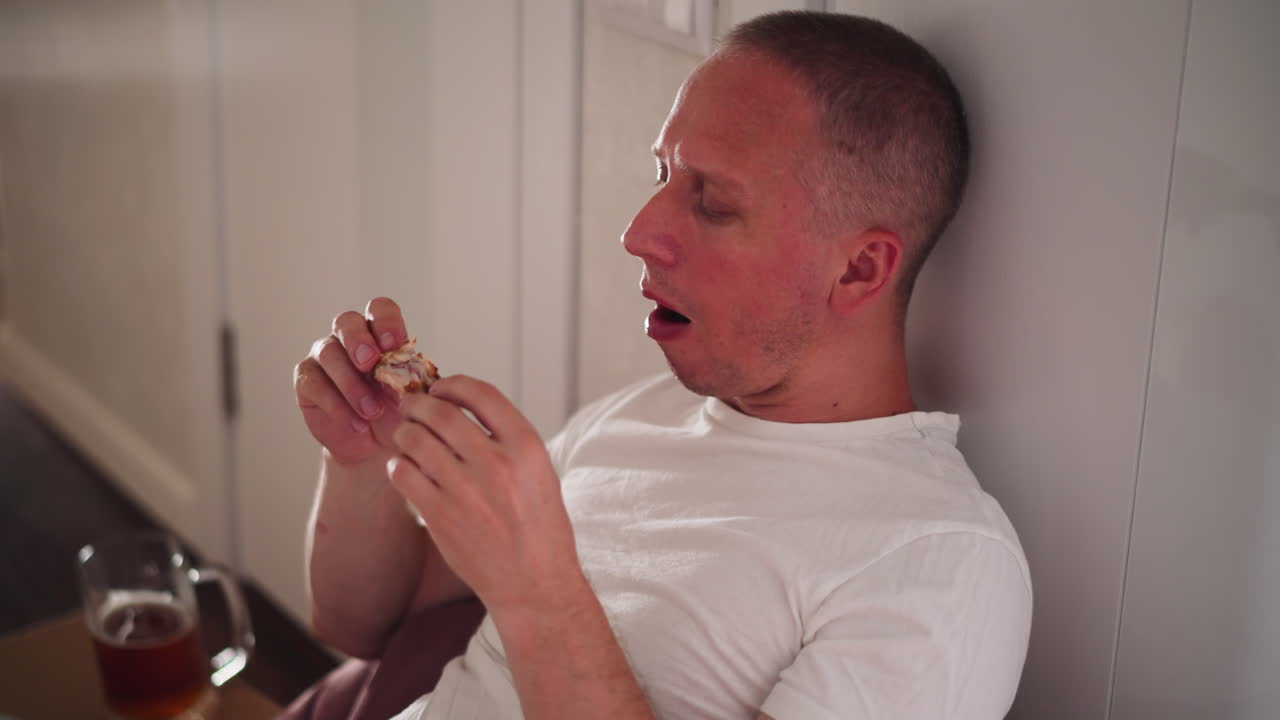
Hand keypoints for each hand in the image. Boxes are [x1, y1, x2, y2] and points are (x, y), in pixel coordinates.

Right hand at [294, 297, 410, 465]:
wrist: (375, 447)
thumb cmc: (397, 412)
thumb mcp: (412, 395)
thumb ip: (412, 378)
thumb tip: (411, 371)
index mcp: (379, 334)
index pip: (379, 310)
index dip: (386, 322)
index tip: (395, 345)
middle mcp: (348, 338)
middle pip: (346, 321)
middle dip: (358, 340)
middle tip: (371, 365)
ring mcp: (324, 357)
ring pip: (329, 353)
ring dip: (351, 383)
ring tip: (373, 411)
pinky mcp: (307, 381)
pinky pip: (314, 383)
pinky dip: (337, 405)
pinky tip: (357, 423)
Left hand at [385, 375, 581, 615]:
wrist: (534, 584)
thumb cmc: (539, 528)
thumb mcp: (540, 472)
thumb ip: (507, 439)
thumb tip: (463, 409)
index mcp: (526, 447)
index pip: (481, 394)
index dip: (453, 385)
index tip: (442, 389)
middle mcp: (495, 462)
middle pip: (439, 412)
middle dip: (418, 404)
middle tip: (411, 407)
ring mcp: (464, 489)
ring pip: (414, 439)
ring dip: (404, 433)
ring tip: (407, 438)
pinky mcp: (439, 515)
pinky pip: (403, 473)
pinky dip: (398, 465)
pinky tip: (406, 470)